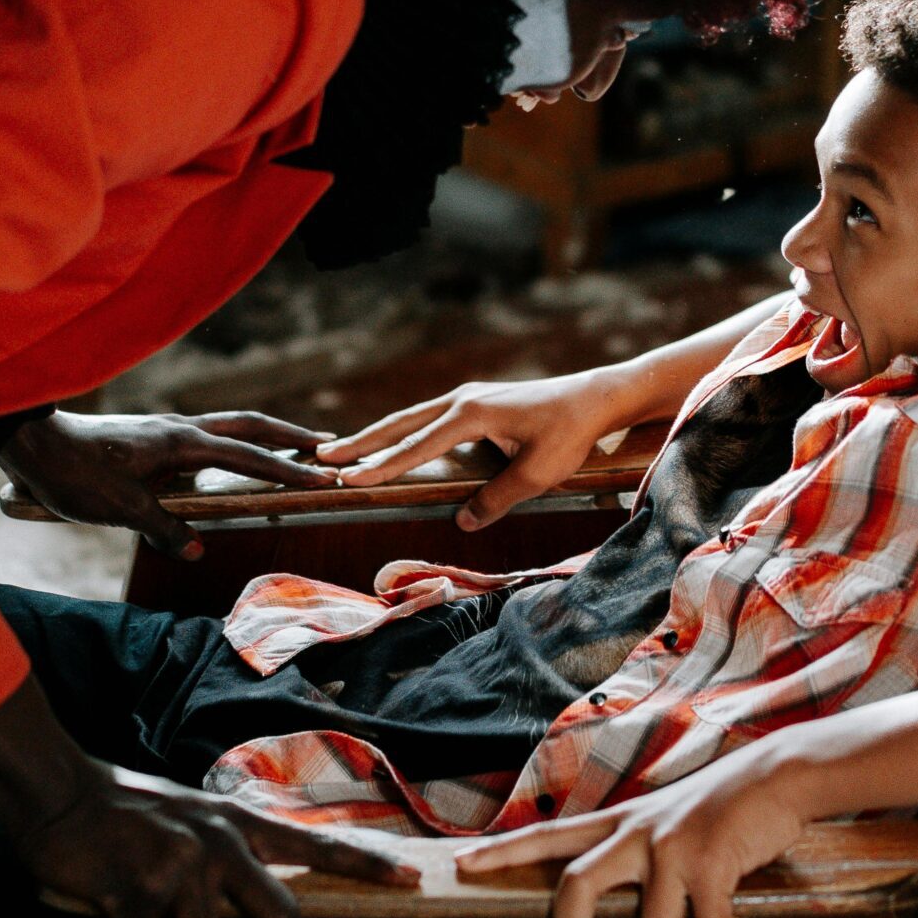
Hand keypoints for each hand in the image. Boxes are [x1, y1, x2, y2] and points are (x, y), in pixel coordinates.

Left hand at [0, 409, 336, 558]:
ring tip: (289, 448)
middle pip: (248, 425)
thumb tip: (196, 549)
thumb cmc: (73, 474)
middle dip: (290, 436)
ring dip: (262, 437)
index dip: (288, 470)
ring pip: (227, 427)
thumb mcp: (120, 510)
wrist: (29, 442)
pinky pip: (205, 437)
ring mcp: (164, 429)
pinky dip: (231, 445)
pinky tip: (228, 462)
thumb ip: (164, 528)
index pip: (248, 457)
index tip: (325, 478)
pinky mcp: (150, 436)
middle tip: (326, 446)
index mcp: (180, 443)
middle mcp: (179, 429)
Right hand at [16, 763, 411, 917]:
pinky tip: (105, 902)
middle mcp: (221, 843)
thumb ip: (230, 855)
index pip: (316, 845)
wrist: (61, 793)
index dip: (364, 865)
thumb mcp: (194, 819)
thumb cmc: (128, 813)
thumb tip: (257, 908)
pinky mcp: (139, 890)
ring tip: (139, 904)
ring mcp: (182, 866)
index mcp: (237, 824)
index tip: (410, 880)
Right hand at [315, 370, 642, 530]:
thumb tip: (464, 521)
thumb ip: (497, 498)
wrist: (596, 398)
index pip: (416, 446)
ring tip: (343, 450)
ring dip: (378, 435)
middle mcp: (463, 399)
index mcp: (471, 414)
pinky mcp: (477, 402)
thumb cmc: (570, 434)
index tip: (349, 479)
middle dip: (361, 443)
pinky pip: (429, 420)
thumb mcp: (536, 473)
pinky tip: (391, 443)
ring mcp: (468, 397)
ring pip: (411, 419)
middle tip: (322, 457)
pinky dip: (403, 432)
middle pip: (400, 425)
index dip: (382, 466)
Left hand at [452, 748, 815, 917]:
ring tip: (708, 914)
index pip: (549, 835)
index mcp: (622, 821)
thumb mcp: (666, 817)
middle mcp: (637, 832)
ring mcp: (670, 848)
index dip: (503, 853)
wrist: (778, 776)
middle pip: (575, 890)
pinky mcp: (706, 864)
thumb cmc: (726, 804)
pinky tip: (740, 913)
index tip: (461, 865)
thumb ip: (635, 848)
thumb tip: (617, 905)